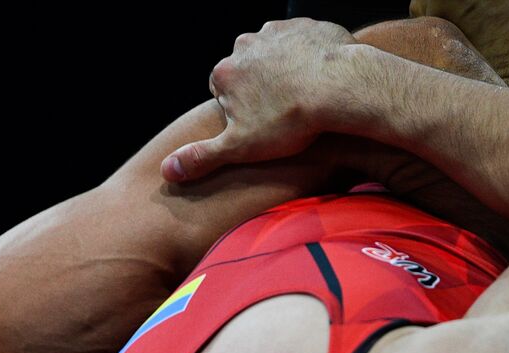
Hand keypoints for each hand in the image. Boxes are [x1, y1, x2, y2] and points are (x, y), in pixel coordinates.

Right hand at [162, 18, 362, 182]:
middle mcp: (246, 45)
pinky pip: (303, 43)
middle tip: (282, 113)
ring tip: (303, 97)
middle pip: (247, 70)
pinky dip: (308, 58)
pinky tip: (320, 80)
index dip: (240, 111)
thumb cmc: (290, 120)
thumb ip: (201, 158)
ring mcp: (278, 31)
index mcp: (225, 72)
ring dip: (283, 71)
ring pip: (274, 55)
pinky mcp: (308, 25)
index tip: (258, 125)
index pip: (222, 91)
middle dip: (260, 89)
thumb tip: (167, 170)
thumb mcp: (239, 148)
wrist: (341, 88)